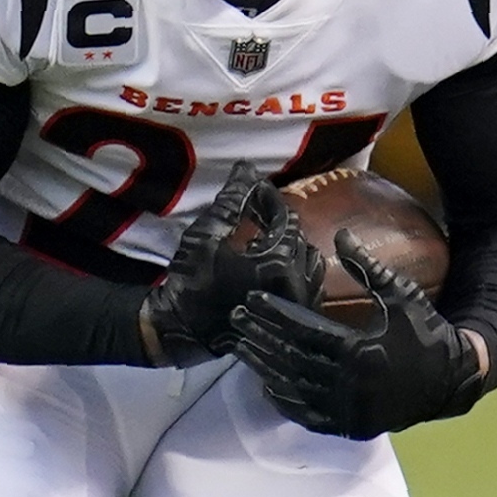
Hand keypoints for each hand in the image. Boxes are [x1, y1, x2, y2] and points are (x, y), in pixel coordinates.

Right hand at [145, 168, 321, 363]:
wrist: (185, 329)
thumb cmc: (192, 281)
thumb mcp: (206, 235)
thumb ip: (231, 200)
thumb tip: (246, 166)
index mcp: (279, 261)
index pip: (285, 217)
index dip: (269, 198)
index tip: (253, 188)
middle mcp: (299, 282)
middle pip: (299, 237)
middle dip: (278, 220)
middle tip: (255, 209)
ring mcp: (302, 302)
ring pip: (310, 259)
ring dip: (291, 243)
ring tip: (264, 236)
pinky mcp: (297, 316)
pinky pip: (311, 284)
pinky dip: (297, 267)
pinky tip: (273, 262)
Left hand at [231, 232, 483, 439]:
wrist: (453, 379)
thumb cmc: (426, 332)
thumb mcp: (400, 295)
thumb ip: (367, 267)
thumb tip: (340, 234)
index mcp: (359, 350)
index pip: (303, 330)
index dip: (275, 314)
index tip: (252, 300)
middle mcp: (350, 384)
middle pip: (291, 359)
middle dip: (261, 338)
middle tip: (237, 322)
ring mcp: (349, 409)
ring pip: (295, 389)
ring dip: (265, 368)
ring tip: (243, 350)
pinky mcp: (352, 426)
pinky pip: (309, 417)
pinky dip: (286, 403)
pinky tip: (269, 387)